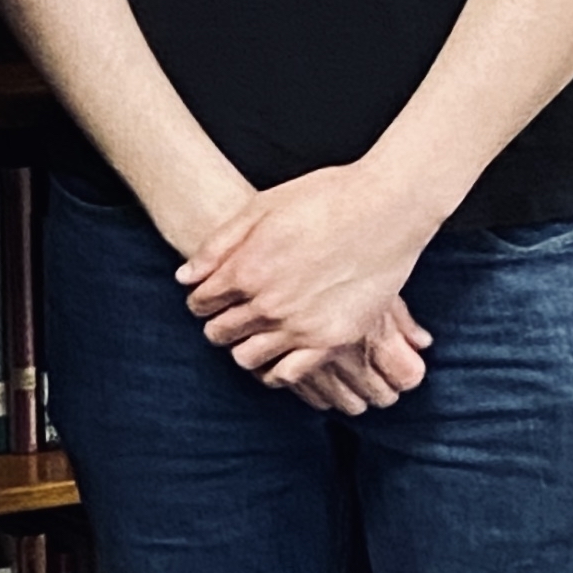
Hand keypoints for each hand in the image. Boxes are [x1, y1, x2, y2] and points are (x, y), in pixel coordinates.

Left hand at [177, 166, 437, 400]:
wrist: (388, 206)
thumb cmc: (323, 198)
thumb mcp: (260, 208)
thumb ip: (217, 246)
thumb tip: (184, 278)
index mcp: (245, 270)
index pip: (200, 302)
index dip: (201, 299)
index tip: (210, 296)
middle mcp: (268, 304)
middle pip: (219, 332)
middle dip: (218, 323)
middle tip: (229, 315)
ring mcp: (300, 326)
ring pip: (246, 358)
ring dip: (242, 347)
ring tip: (252, 334)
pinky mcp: (332, 340)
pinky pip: (288, 374)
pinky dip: (274, 370)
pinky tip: (277, 356)